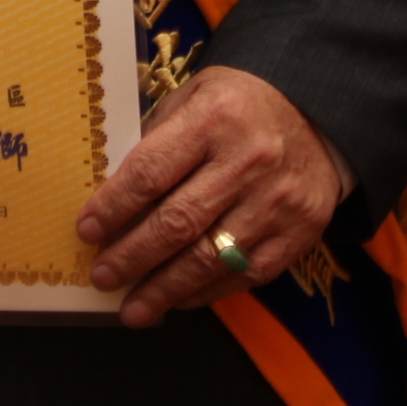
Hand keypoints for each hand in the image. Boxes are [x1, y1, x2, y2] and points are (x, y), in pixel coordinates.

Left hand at [76, 65, 348, 327]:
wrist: (320, 112)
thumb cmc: (240, 105)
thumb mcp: (195, 97)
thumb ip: (158, 141)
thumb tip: (113, 199)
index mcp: (215, 119)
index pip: (151, 172)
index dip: (114, 207)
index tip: (87, 231)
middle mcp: (249, 160)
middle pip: (178, 223)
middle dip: (132, 257)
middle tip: (102, 277)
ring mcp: (277, 201)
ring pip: (210, 258)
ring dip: (164, 290)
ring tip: (133, 309)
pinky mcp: (300, 232)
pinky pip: (245, 275)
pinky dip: (205, 292)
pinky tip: (178, 299)